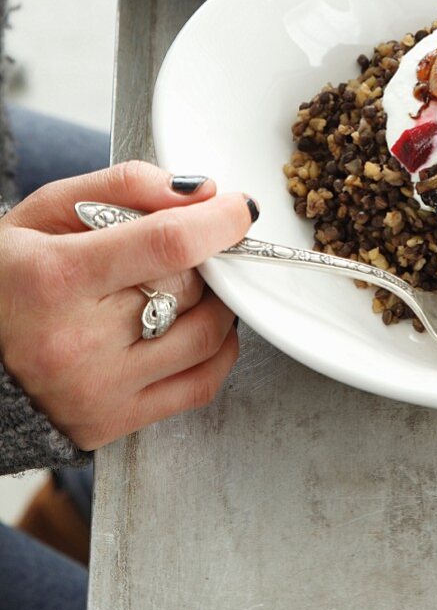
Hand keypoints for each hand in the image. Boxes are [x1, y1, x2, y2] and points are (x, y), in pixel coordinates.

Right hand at [0, 162, 254, 450]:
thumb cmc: (5, 279)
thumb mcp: (44, 212)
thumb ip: (123, 187)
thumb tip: (200, 192)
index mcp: (55, 278)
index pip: (166, 244)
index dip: (218, 221)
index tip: (240, 208)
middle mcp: (77, 341)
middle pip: (190, 286)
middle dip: (204, 258)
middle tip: (185, 247)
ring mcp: (97, 389)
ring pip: (207, 335)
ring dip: (215, 301)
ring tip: (187, 284)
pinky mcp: (110, 423)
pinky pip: (201, 385)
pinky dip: (217, 348)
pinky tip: (196, 324)